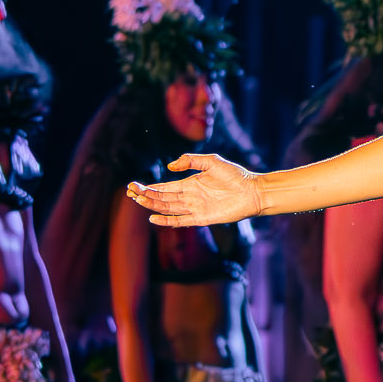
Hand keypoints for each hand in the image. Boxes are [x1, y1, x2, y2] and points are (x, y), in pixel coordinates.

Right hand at [127, 153, 262, 227]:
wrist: (253, 191)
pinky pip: (181, 221)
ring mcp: (195, 208)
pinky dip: (167, 220)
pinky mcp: (202, 219)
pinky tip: (153, 218)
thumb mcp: (211, 161)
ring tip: (137, 201)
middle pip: (162, 198)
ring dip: (152, 206)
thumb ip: (190, 160)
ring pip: (168, 208)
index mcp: (190, 183)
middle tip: (130, 192)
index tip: (133, 186)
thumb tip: (169, 166)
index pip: (164, 187)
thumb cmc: (235, 175)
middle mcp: (190, 197)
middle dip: (145, 196)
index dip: (148, 187)